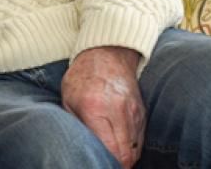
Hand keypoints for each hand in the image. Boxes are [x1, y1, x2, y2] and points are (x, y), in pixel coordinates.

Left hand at [62, 46, 144, 167]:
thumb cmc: (82, 77)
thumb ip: (76, 126)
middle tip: (107, 165)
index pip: (109, 148)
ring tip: (113, 160)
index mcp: (95, 109)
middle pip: (126, 154)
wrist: (107, 53)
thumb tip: (82, 148)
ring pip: (135, 149)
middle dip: (117, 165)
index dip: (107, 163)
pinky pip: (140, 139)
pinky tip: (121, 148)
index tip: (100, 165)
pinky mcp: (141, 112)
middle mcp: (118, 112)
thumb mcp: (68, 100)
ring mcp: (133, 112)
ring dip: (125, 158)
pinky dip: (132, 148)